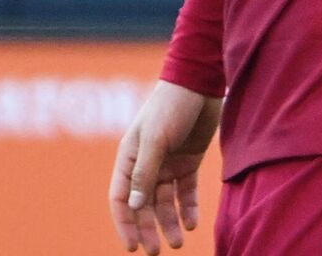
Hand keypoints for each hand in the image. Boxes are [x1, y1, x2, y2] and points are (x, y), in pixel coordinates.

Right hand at [109, 80, 221, 253]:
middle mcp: (145, 164)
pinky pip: (186, 191)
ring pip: (165, 202)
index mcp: (128, 159)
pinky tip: (192, 223)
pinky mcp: (189, 160)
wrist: (201, 82)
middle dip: (148, 229)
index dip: (125, 224)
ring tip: (178, 243)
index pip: (120, 199)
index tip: (133, 247)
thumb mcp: (155, 139)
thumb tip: (134, 207)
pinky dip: (188, 207)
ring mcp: (168, 163)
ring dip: (169, 223)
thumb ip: (145, 172)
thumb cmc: (172, 106)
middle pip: (143, 205)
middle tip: (156, 252)